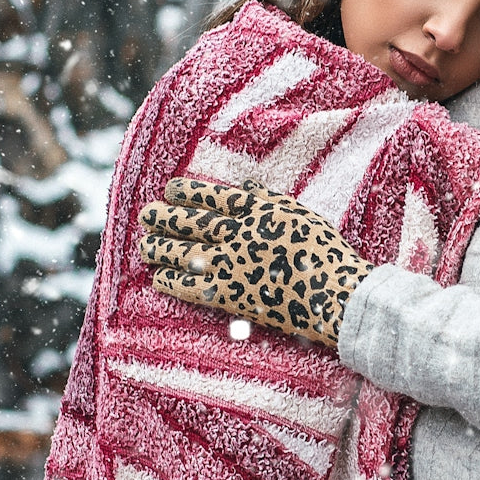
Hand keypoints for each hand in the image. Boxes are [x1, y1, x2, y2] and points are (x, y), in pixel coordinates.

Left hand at [138, 177, 372, 347]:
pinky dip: (172, 281)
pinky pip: (191, 287)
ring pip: (184, 252)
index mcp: (258, 211)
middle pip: (191, 222)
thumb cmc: (327, 253)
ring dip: (161, 248)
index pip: (213, 196)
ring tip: (145, 245)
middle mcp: (239, 233)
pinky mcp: (229, 294)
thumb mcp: (302, 216)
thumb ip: (271, 200)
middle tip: (145, 214)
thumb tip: (246, 185)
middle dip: (165, 217)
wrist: (335, 293)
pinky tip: (158, 278)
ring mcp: (231, 263)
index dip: (187, 192)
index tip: (170, 189)